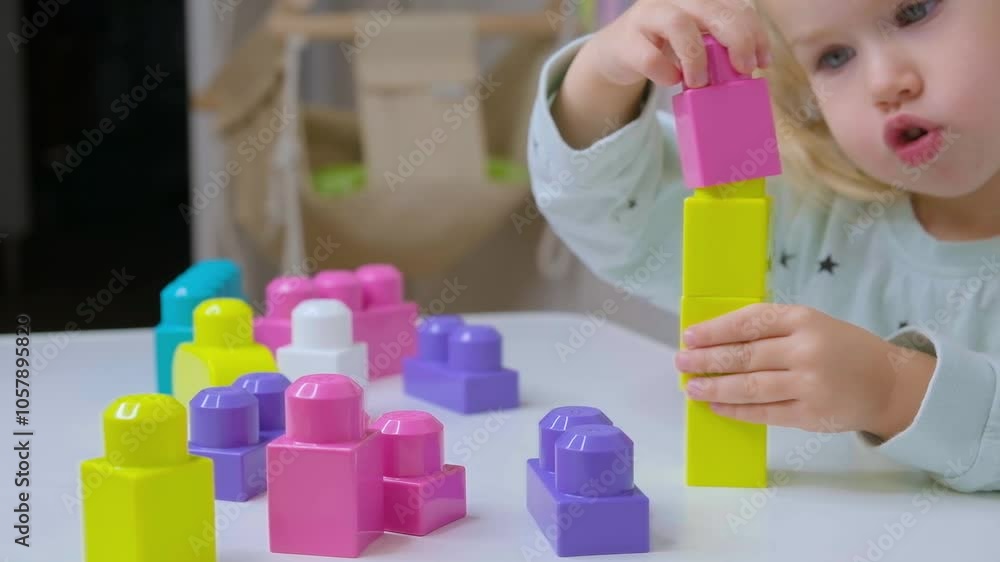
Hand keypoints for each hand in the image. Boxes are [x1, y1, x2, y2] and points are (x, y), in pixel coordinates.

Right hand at [584, 0, 771, 88]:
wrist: (617, 51)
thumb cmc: (665, 45)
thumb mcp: (697, 38)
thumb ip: (720, 42)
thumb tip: (750, 67)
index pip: (737, 6)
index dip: (755, 32)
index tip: (762, 62)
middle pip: (714, 10)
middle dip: (737, 40)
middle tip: (743, 70)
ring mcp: (648, 15)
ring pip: (680, 26)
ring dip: (697, 58)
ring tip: (700, 83)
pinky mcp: (627, 40)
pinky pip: (649, 58)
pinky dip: (665, 73)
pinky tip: (671, 80)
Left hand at [675, 304, 934, 438]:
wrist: (887, 383)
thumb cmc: (840, 349)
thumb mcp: (811, 324)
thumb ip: (771, 329)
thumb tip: (717, 340)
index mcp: (803, 319)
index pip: (749, 322)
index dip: (715, 330)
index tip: (689, 336)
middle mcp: (805, 350)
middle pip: (744, 356)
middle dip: (707, 360)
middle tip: (682, 362)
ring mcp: (808, 384)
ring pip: (750, 387)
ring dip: (715, 388)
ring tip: (692, 388)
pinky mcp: (810, 414)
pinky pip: (764, 413)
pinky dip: (736, 411)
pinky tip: (717, 407)